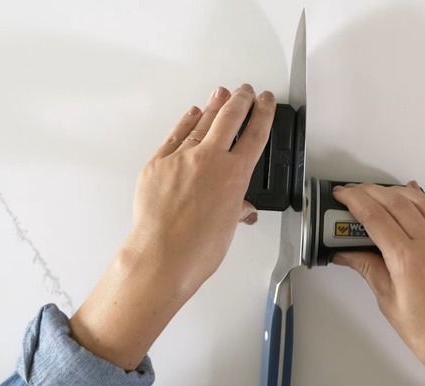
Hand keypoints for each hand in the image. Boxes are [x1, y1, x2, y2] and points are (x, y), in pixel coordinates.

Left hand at [130, 83, 274, 294]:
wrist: (162, 255)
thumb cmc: (197, 248)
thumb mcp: (229, 227)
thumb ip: (236, 209)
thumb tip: (239, 207)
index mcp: (235, 175)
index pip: (255, 134)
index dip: (263, 113)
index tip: (267, 102)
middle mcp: (209, 159)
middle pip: (229, 118)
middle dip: (241, 100)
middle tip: (246, 91)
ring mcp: (181, 158)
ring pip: (201, 122)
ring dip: (214, 105)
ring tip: (222, 93)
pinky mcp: (158, 163)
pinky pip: (175, 135)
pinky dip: (185, 122)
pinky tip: (192, 114)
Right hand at [331, 182, 424, 375]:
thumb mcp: (389, 303)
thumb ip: (368, 269)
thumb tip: (345, 253)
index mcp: (408, 260)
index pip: (375, 217)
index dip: (354, 201)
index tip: (340, 195)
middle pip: (395, 202)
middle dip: (369, 192)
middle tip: (350, 193)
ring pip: (418, 201)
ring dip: (394, 191)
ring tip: (374, 193)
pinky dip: (419, 200)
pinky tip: (409, 197)